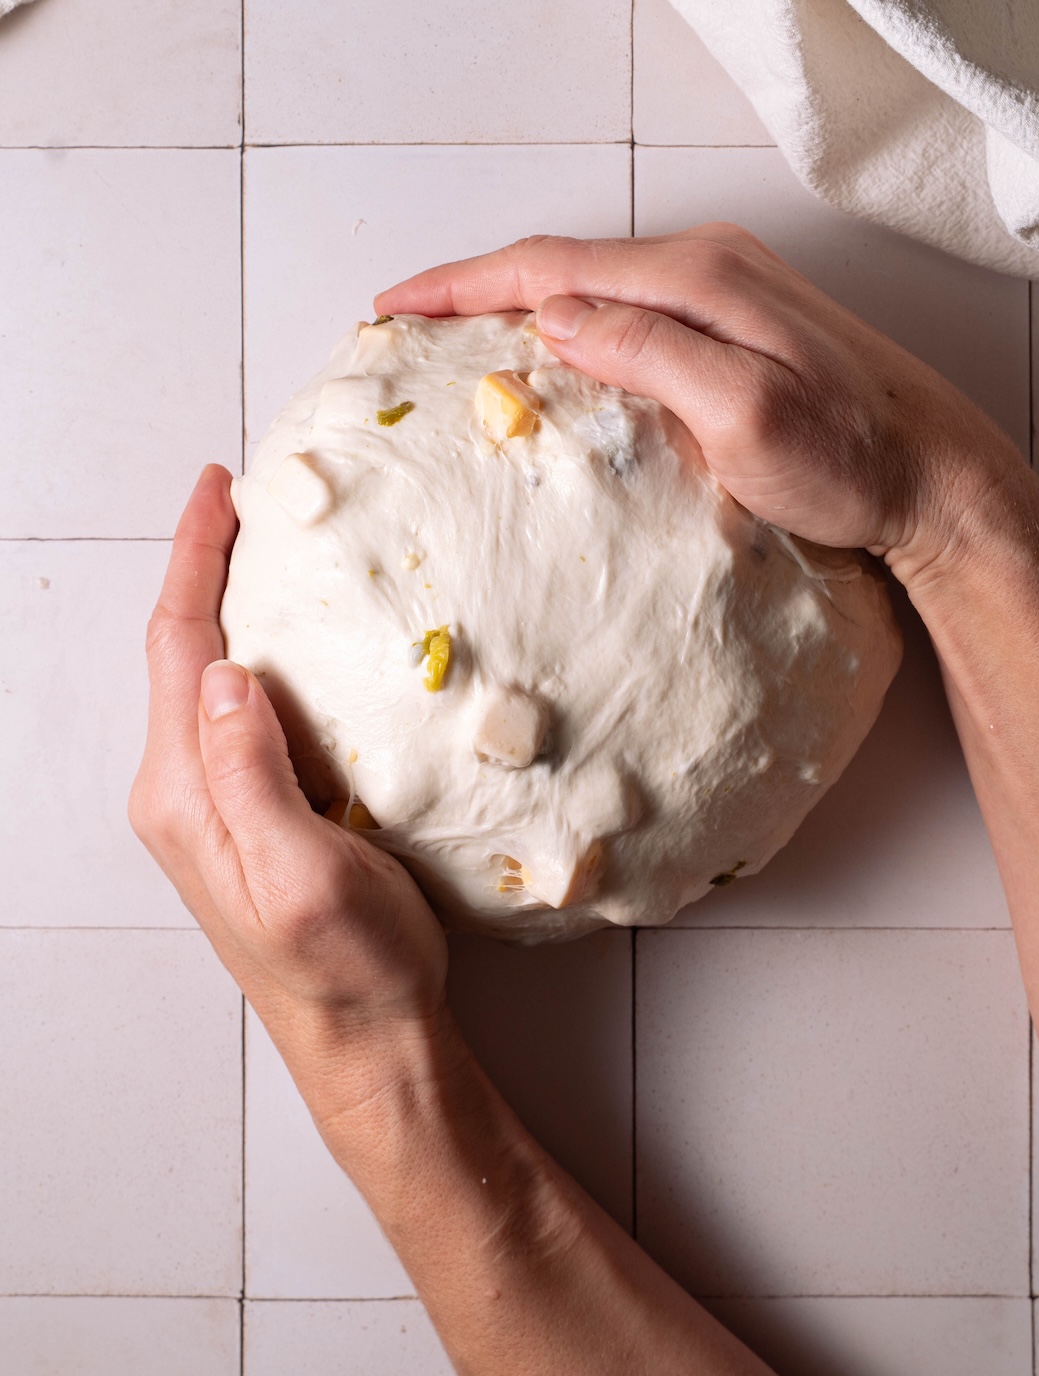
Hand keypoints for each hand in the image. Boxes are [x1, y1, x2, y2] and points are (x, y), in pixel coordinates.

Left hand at [128, 466, 450, 1101]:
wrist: (366, 1041)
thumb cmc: (349, 966)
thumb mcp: (303, 874)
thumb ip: (251, 774)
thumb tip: (227, 672)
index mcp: (187, 796)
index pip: (180, 649)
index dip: (195, 561)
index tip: (217, 490)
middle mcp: (182, 795)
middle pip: (180, 653)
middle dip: (203, 569)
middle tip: (243, 502)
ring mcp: (209, 808)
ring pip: (203, 680)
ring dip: (226, 608)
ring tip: (262, 552)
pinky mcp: (244, 817)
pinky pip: (233, 714)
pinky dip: (253, 654)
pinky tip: (290, 644)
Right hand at [375, 225, 1026, 584]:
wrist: (938, 477)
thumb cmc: (851, 461)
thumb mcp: (747, 415)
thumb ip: (651, 353)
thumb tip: (555, 317)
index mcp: (698, 277)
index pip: (552, 266)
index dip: (462, 285)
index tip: (393, 309)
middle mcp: (708, 265)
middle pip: (564, 263)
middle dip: (478, 288)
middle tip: (408, 325)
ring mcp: (726, 290)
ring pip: (595, 284)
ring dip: (521, 304)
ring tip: (460, 337)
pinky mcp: (739, 324)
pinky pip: (630, 308)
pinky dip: (573, 323)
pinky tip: (555, 353)